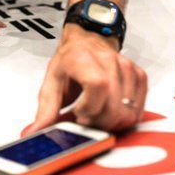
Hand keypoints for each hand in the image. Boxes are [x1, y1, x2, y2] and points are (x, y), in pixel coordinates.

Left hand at [23, 25, 146, 133]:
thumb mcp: (51, 81)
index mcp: (83, 59)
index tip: (78, 114)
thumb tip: (35, 132)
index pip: (97, 87)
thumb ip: (46, 109)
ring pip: (128, 112)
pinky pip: (139, 109)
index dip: (89, 108)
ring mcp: (126, 67)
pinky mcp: (139, 75)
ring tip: (96, 114)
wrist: (86, 42)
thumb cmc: (69, 61)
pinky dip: (125, 117)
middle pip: (114, 106)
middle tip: (86, 120)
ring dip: (111, 122)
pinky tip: (110, 110)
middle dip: (99, 123)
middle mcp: (108, 60)